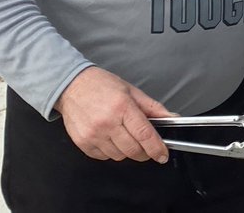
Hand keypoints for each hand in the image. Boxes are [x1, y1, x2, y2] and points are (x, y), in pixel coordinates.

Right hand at [53, 66, 173, 162]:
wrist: (72, 86)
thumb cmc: (101, 86)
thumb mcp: (132, 91)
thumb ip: (153, 108)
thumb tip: (171, 118)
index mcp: (122, 107)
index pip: (145, 135)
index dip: (156, 148)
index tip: (162, 155)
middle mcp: (107, 123)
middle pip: (133, 150)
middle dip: (144, 152)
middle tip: (146, 146)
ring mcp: (93, 134)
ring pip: (119, 156)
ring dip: (127, 151)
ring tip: (124, 136)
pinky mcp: (83, 143)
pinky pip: (104, 157)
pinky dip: (112, 152)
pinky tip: (111, 138)